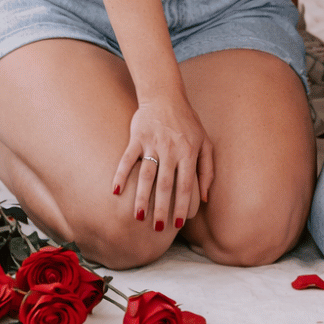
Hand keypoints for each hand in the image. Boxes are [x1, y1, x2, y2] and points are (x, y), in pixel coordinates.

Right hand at [112, 95, 214, 232]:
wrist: (165, 95)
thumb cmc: (188, 122)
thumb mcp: (205, 142)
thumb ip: (207, 170)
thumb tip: (204, 199)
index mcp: (189, 151)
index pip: (186, 184)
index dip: (182, 205)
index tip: (178, 224)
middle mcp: (171, 148)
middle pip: (165, 184)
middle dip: (161, 208)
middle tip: (157, 229)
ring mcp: (153, 142)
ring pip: (146, 174)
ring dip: (142, 197)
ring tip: (139, 217)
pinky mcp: (137, 137)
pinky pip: (127, 158)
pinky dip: (121, 174)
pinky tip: (116, 191)